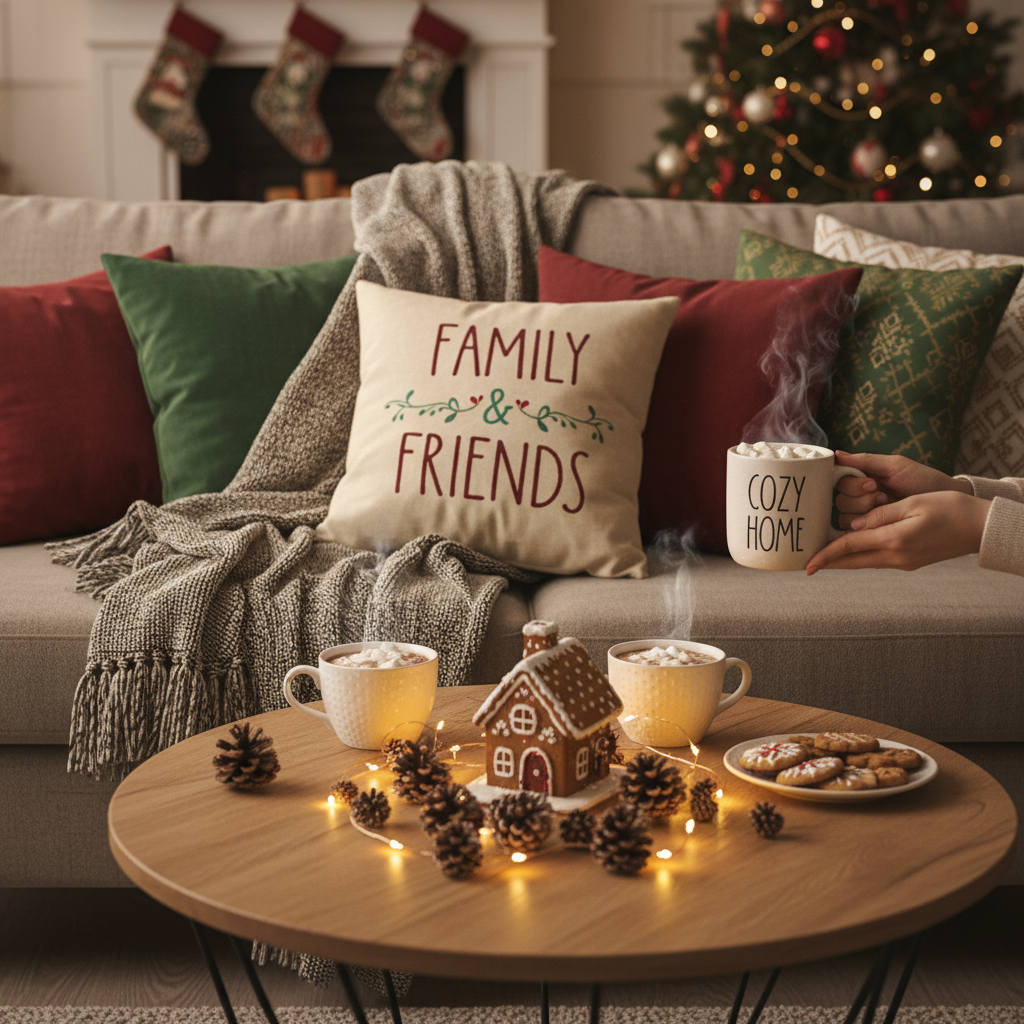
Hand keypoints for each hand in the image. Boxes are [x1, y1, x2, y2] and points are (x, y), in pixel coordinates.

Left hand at [806, 490, 990, 573]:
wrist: (979, 527)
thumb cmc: (949, 508)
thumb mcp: (913, 503)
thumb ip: (880, 515)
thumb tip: (854, 526)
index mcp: (894, 539)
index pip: (849, 547)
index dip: (825, 555)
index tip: (806, 565)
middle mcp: (896, 556)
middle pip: (852, 562)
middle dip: (828, 564)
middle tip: (805, 566)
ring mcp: (903, 562)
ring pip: (863, 563)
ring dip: (843, 561)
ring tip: (822, 557)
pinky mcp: (909, 562)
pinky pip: (876, 560)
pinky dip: (860, 557)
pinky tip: (851, 552)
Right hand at [832, 451, 972, 529]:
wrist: (947, 502)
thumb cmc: (923, 479)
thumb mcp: (895, 466)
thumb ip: (865, 460)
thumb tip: (836, 455)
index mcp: (864, 480)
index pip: (840, 482)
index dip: (852, 485)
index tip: (872, 484)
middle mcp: (861, 499)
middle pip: (840, 501)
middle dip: (861, 499)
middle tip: (883, 496)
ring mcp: (867, 517)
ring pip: (845, 518)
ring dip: (865, 513)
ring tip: (888, 509)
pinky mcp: (875, 533)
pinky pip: (856, 534)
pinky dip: (867, 528)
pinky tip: (883, 523)